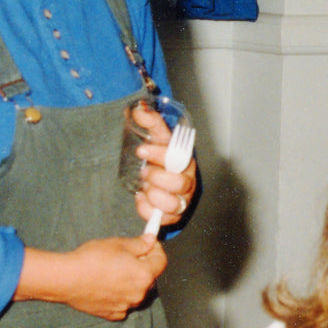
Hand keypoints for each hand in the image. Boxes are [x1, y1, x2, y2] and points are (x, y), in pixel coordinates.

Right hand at [29, 236, 166, 320]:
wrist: (66, 279)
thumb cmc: (92, 259)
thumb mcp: (118, 244)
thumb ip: (139, 244)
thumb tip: (151, 241)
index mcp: (144, 275)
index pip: (161, 261)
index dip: (156, 250)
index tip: (148, 245)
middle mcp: (139, 294)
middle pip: (148, 277)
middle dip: (142, 266)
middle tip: (126, 256)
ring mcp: (125, 306)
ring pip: (135, 291)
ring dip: (130, 282)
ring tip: (112, 271)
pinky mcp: (112, 314)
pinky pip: (122, 303)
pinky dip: (118, 295)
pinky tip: (105, 286)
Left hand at [129, 102, 196, 230]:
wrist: (162, 177)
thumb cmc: (163, 158)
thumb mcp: (158, 138)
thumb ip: (151, 122)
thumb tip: (139, 109)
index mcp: (186, 161)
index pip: (178, 157)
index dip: (159, 154)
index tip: (141, 150)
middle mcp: (188, 182)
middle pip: (178, 184)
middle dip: (156, 178)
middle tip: (144, 173)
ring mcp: (182, 201)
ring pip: (171, 204)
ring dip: (153, 195)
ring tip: (146, 187)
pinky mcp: (172, 216)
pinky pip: (158, 218)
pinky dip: (145, 208)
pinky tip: (142, 197)